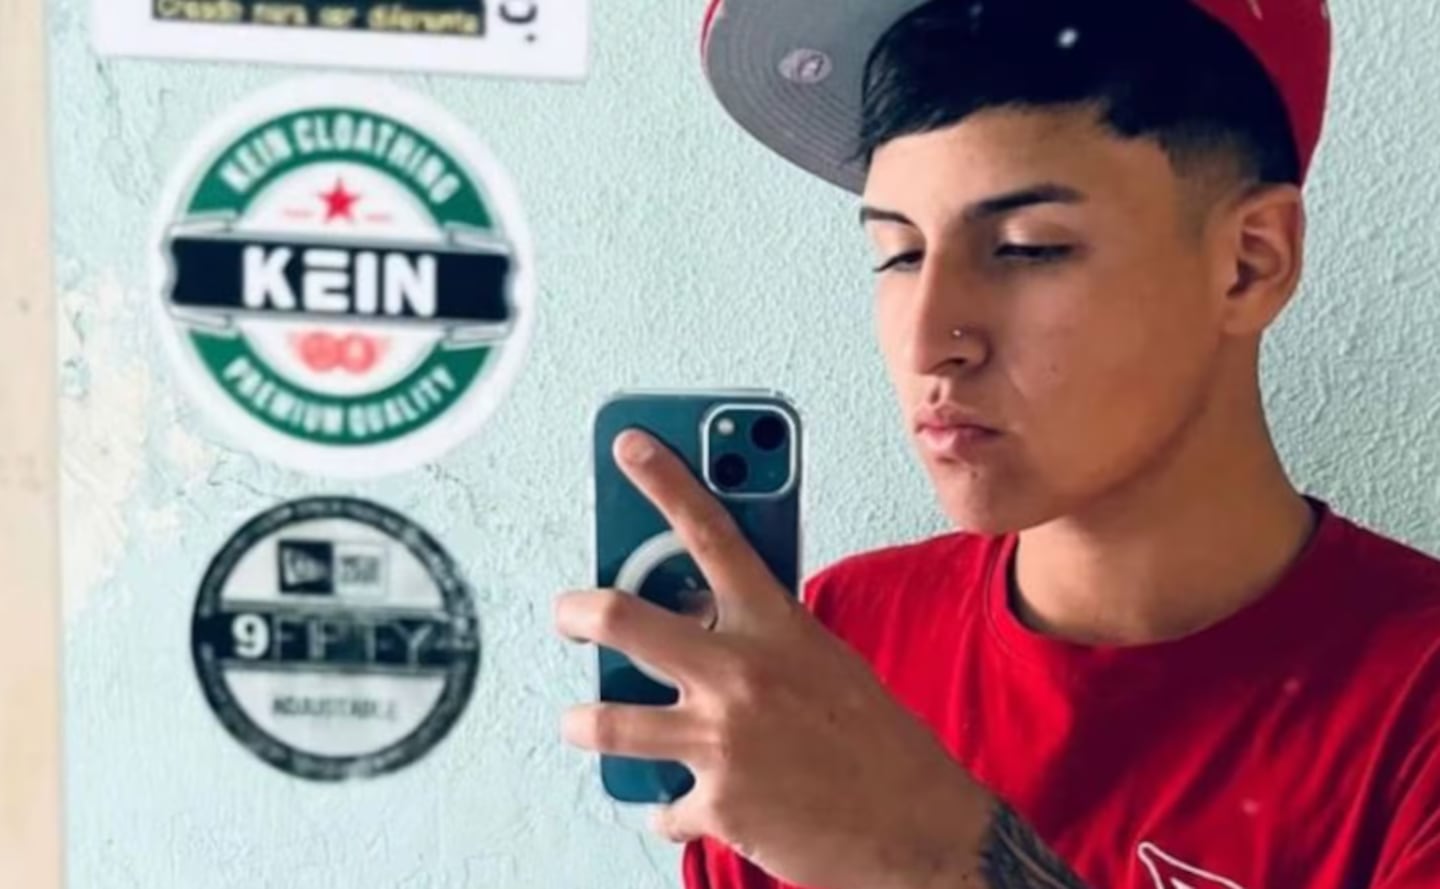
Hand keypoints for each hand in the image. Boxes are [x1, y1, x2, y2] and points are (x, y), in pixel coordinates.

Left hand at [555, 430, 989, 888]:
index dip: (666, 480)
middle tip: (568, 614)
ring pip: (608, 722)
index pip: (713, 531)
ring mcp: (722, 740)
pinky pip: (662, 805)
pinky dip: (669, 807)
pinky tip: (684, 802)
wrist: (920, 827)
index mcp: (776, 625)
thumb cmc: (879, 741)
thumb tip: (703, 618)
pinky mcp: (715, 804)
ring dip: (586, 722)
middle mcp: (740, 674)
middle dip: (578, 612)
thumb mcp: (825, 661)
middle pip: (625, 618)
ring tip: (582, 721)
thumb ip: (764, 634)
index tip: (631, 445)